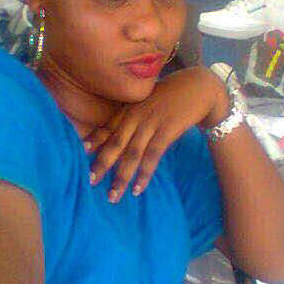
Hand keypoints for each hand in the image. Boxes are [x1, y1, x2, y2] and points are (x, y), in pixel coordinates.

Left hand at [84, 66, 229, 201]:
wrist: (199, 87)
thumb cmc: (174, 94)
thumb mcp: (150, 100)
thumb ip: (136, 113)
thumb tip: (127, 132)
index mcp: (131, 109)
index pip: (108, 127)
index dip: (95, 139)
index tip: (83, 151)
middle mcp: (136, 116)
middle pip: (115, 144)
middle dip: (102, 164)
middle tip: (90, 182)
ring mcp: (151, 123)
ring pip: (131, 154)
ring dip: (121, 177)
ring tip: (113, 196)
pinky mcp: (166, 131)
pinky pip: (152, 157)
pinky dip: (144, 174)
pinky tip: (137, 188)